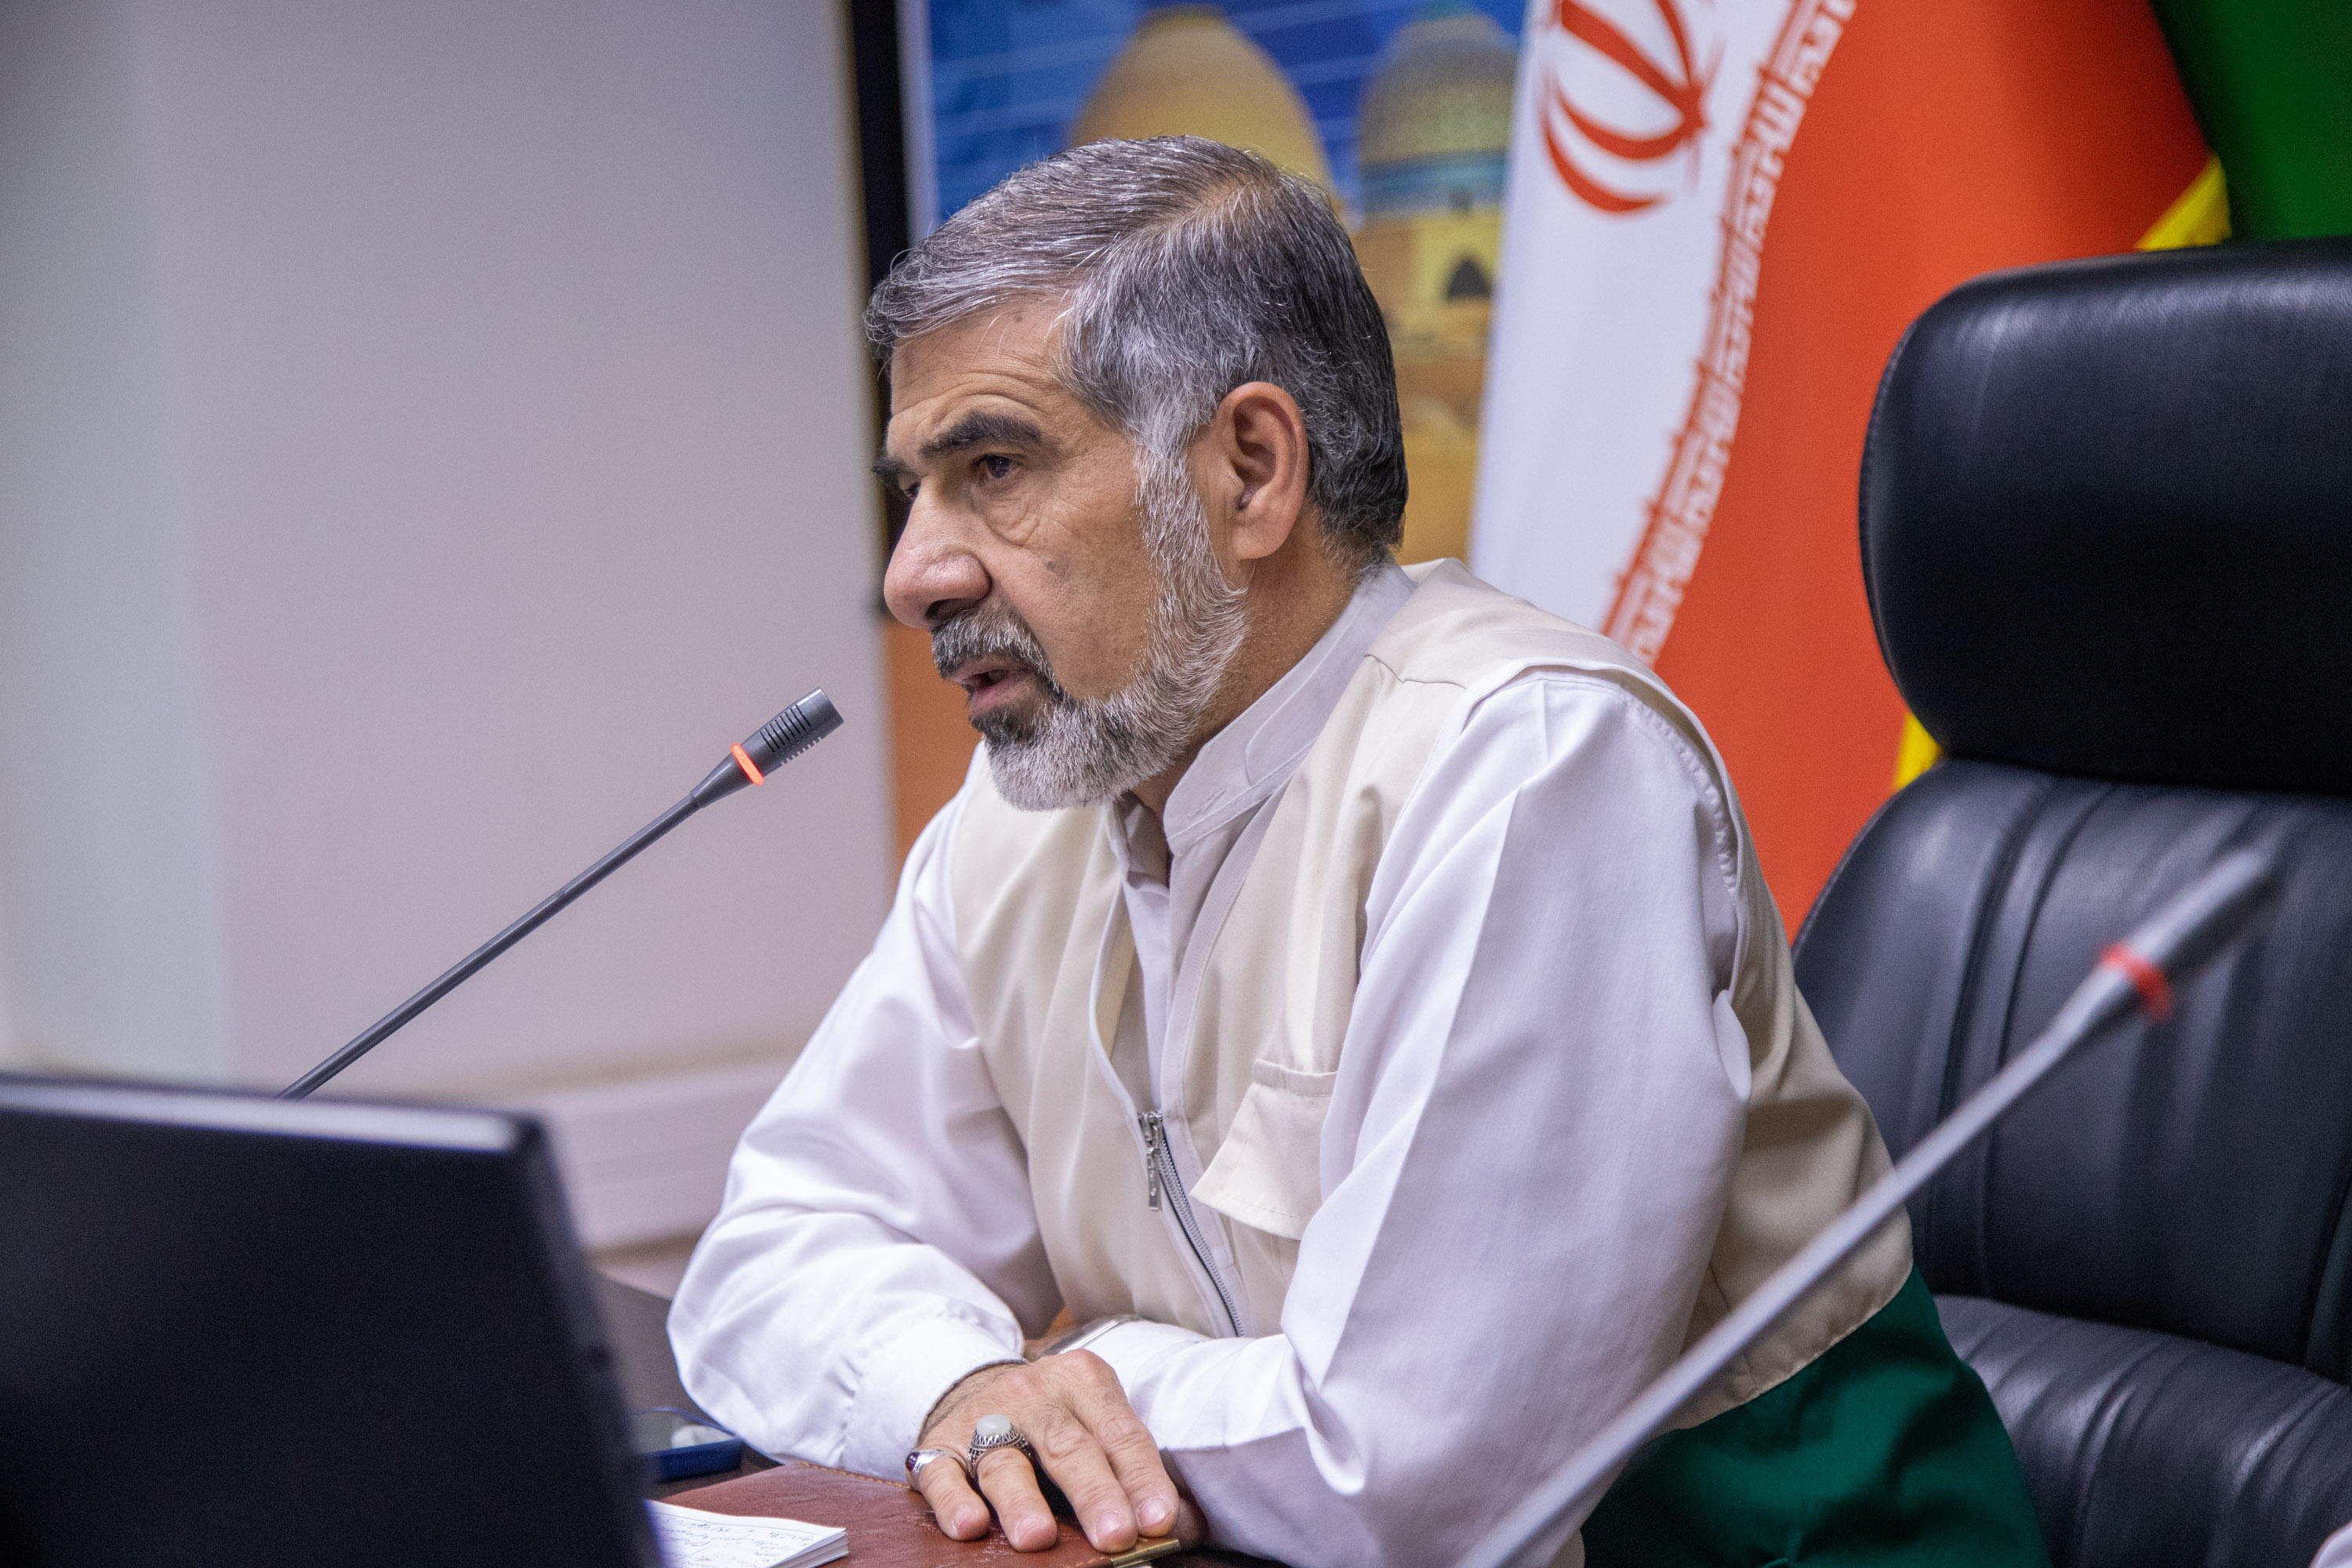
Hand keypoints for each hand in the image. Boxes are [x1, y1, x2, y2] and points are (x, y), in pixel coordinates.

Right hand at [913, 1353, 1203, 1553]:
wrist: (976, 1388)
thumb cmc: (1056, 1423)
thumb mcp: (1099, 1428)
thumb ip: (1135, 1475)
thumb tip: (1184, 1529)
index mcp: (1084, 1382)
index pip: (1121, 1432)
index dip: (1142, 1478)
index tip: (1160, 1520)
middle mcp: (1033, 1394)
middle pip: (1067, 1446)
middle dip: (1094, 1493)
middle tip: (1116, 1536)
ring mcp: (983, 1418)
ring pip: (1004, 1461)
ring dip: (1021, 1502)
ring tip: (1038, 1539)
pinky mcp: (938, 1445)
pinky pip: (942, 1473)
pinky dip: (954, 1501)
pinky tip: (970, 1526)